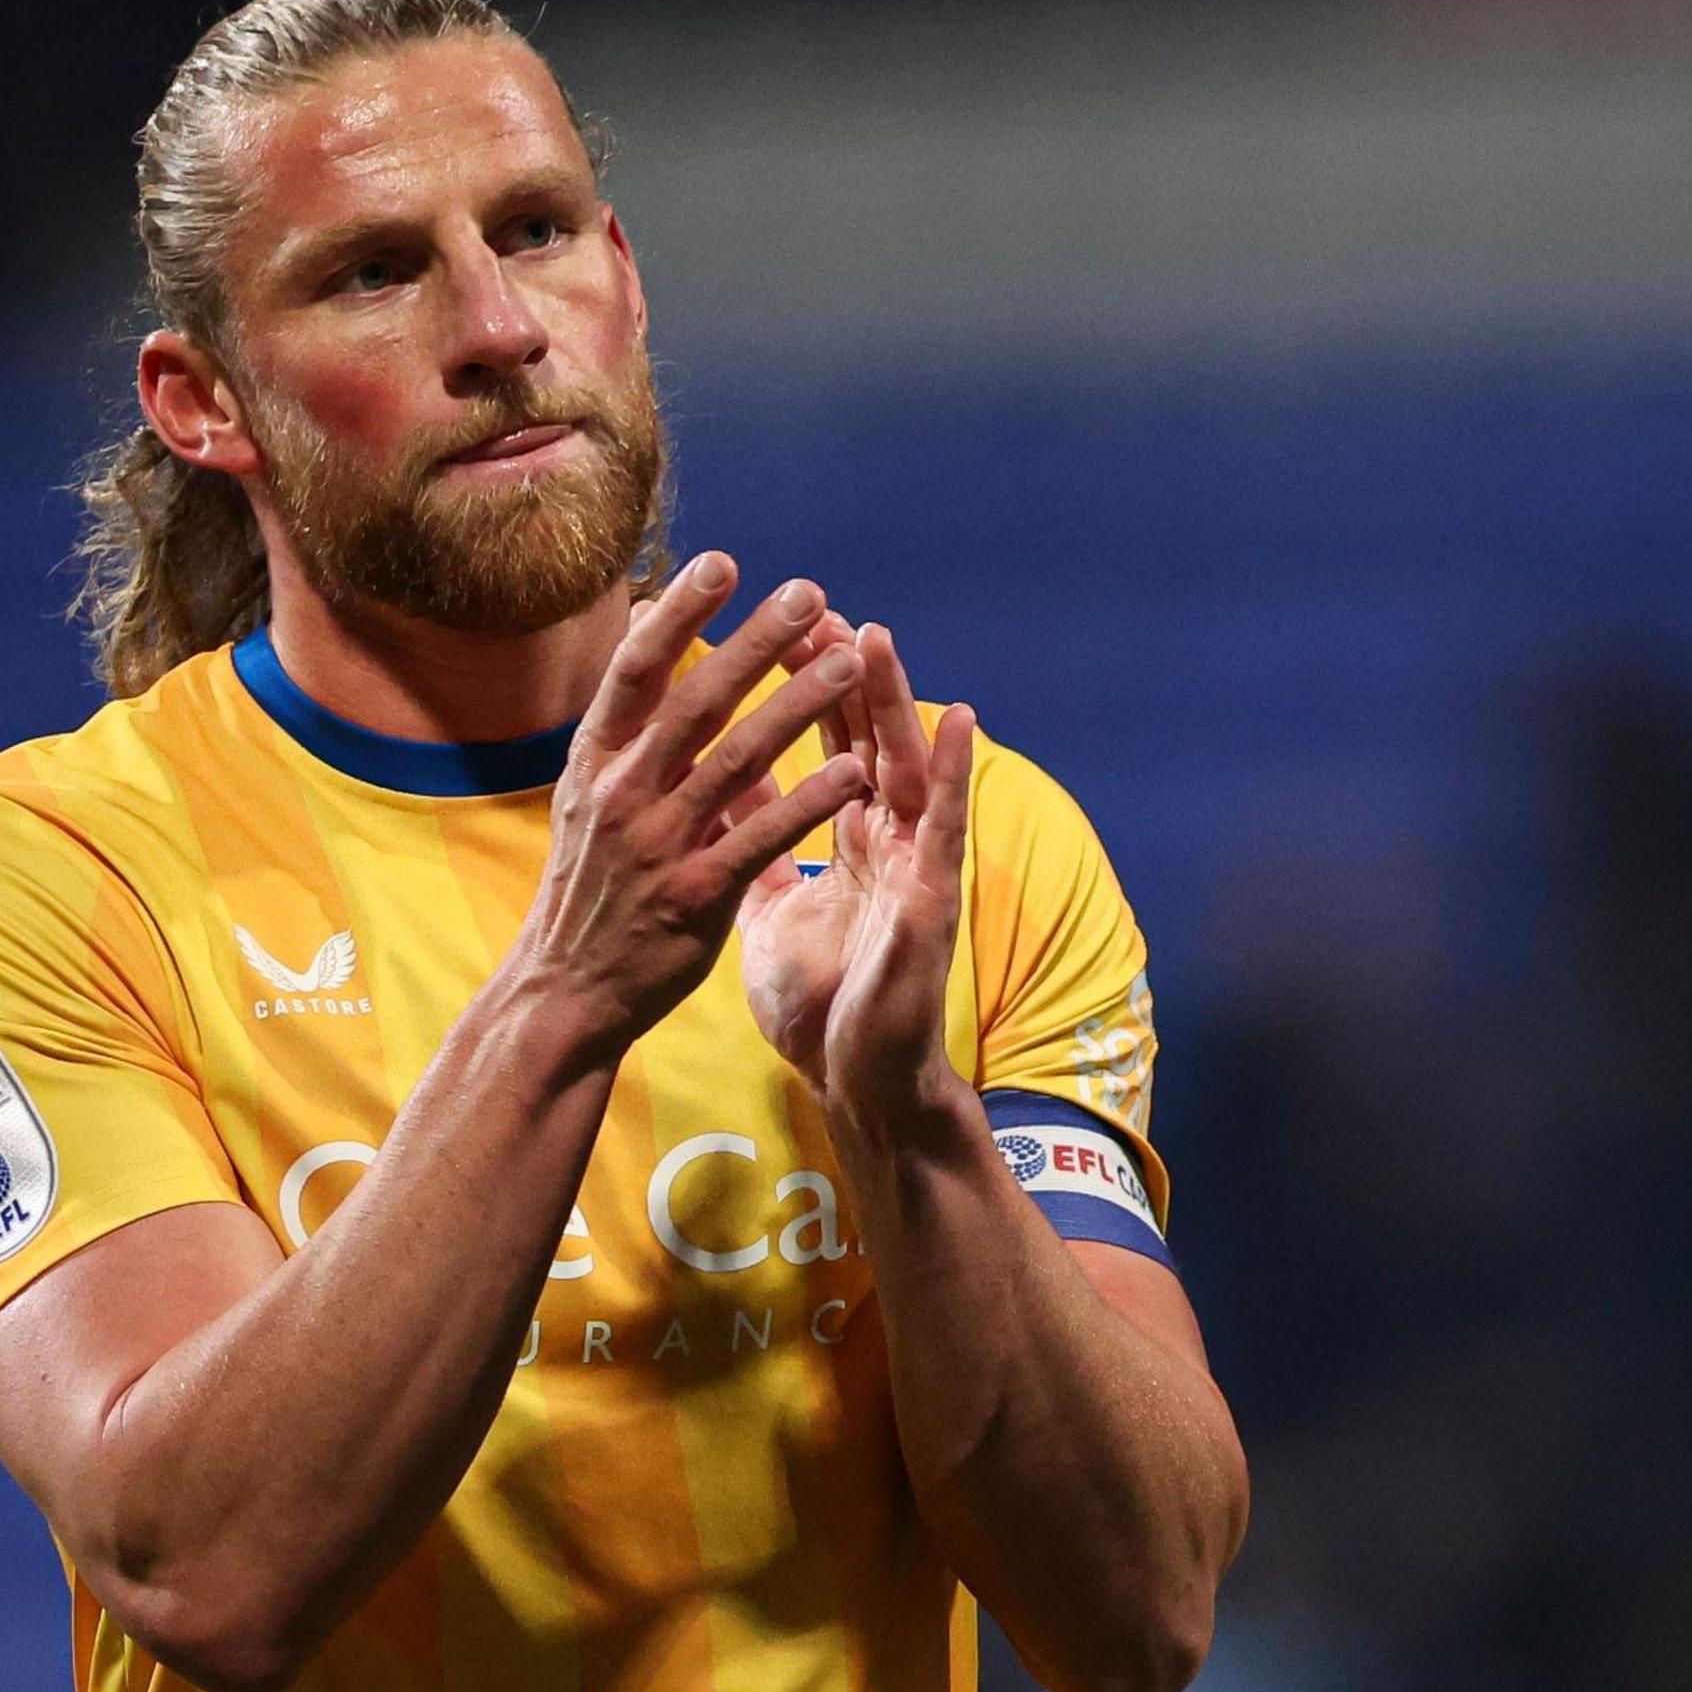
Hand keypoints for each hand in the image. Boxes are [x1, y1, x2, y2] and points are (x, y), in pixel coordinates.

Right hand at [511, 554, 870, 1062]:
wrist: (563, 994)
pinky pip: (762, 838)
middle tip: (808, 593)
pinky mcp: (695, 895)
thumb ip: (622, 732)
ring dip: (796, 706)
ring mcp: (657, 844)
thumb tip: (644, 637)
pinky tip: (855, 771)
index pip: (636, 670)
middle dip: (754, 642)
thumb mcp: (585, 802)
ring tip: (848, 664)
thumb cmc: (589, 891)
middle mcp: (621, 794)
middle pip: (695, 701)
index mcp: (594, 764)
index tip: (722, 562)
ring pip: (737, 760)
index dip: (679, 612)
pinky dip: (810, 802)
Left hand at [738, 617, 979, 1123]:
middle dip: (844, 676)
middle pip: (865, 741)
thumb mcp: (771, 907)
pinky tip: (961, 720)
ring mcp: (914, 866)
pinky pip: (946, 826)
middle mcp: (885, 842)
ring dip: (894, 702)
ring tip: (877, 638)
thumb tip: (729, 790)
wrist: (855, 1082)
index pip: (826, 749)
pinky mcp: (934, 898)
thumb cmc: (823, 1005)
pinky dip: (956, 771)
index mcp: (847, 842)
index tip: (782, 633)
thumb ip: (761, 845)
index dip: (806, 691)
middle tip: (821, 609)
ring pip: (906, 766)